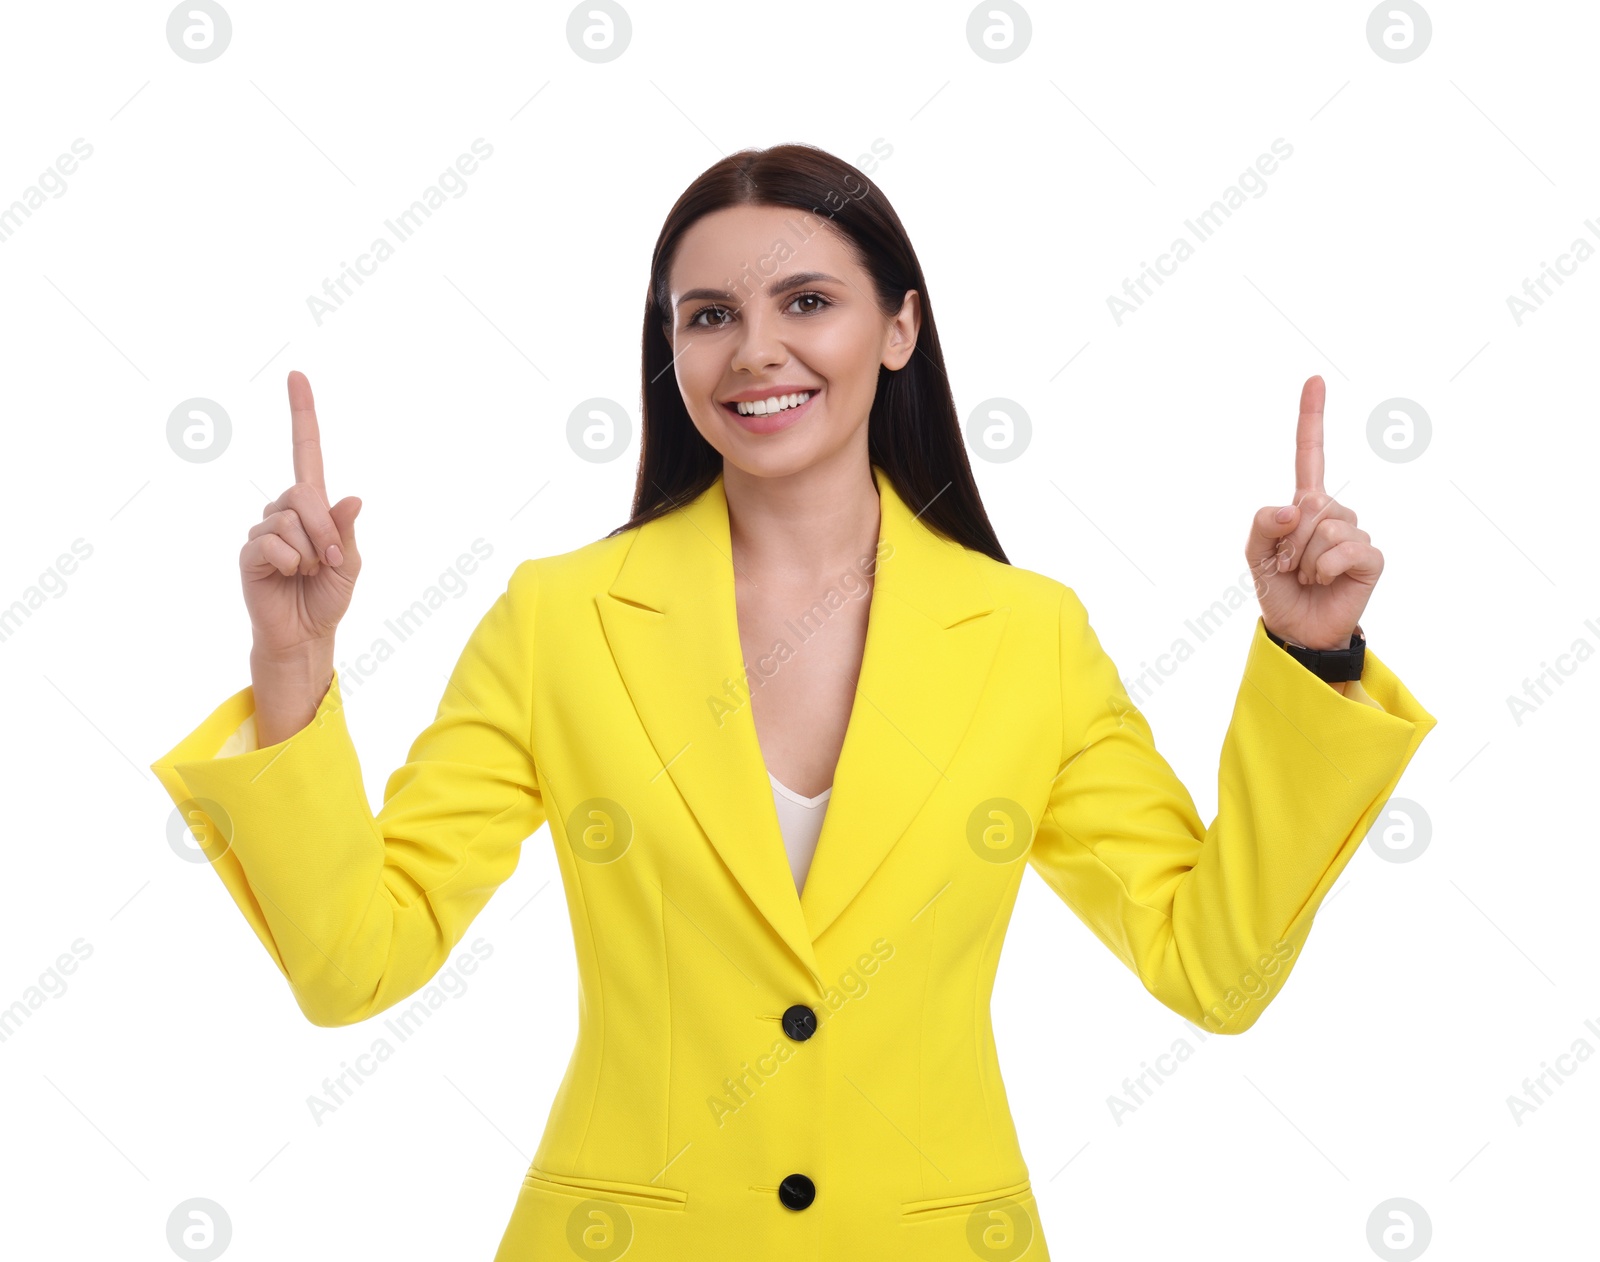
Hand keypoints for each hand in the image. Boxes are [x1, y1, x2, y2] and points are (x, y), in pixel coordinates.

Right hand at [240, 370, 362, 658]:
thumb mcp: (351, 563)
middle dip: (326, 529)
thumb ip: (347, 531)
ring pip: (290, 521)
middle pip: (305, 493)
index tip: (297, 376)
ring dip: (311, 552)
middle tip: (332, 560)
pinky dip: (292, 564)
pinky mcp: (249, 552)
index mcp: (311, 506)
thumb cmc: (328, 595)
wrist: (306, 634)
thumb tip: (352, 498)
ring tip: (308, 573)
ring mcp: (264, 530)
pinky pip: (274, 545)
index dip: (302, 415)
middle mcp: (284, 511)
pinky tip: (288, 577)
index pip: (305, 452)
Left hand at [1245, 375, 1379, 650]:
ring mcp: (1355, 533)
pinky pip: (1343, 549)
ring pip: (1325, 528)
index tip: (1315, 379)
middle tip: (1287, 567)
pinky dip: (1323, 568)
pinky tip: (1323, 581)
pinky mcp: (1370, 557)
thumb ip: (1262, 526)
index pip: (1311, 455)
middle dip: (1288, 542)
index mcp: (1305, 505)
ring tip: (1306, 576)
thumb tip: (1295, 507)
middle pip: (1310, 505)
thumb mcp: (1254, 556)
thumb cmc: (1278, 590)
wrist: (1298, 630)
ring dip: (1304, 559)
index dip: (1312, 418)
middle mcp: (1334, 513)